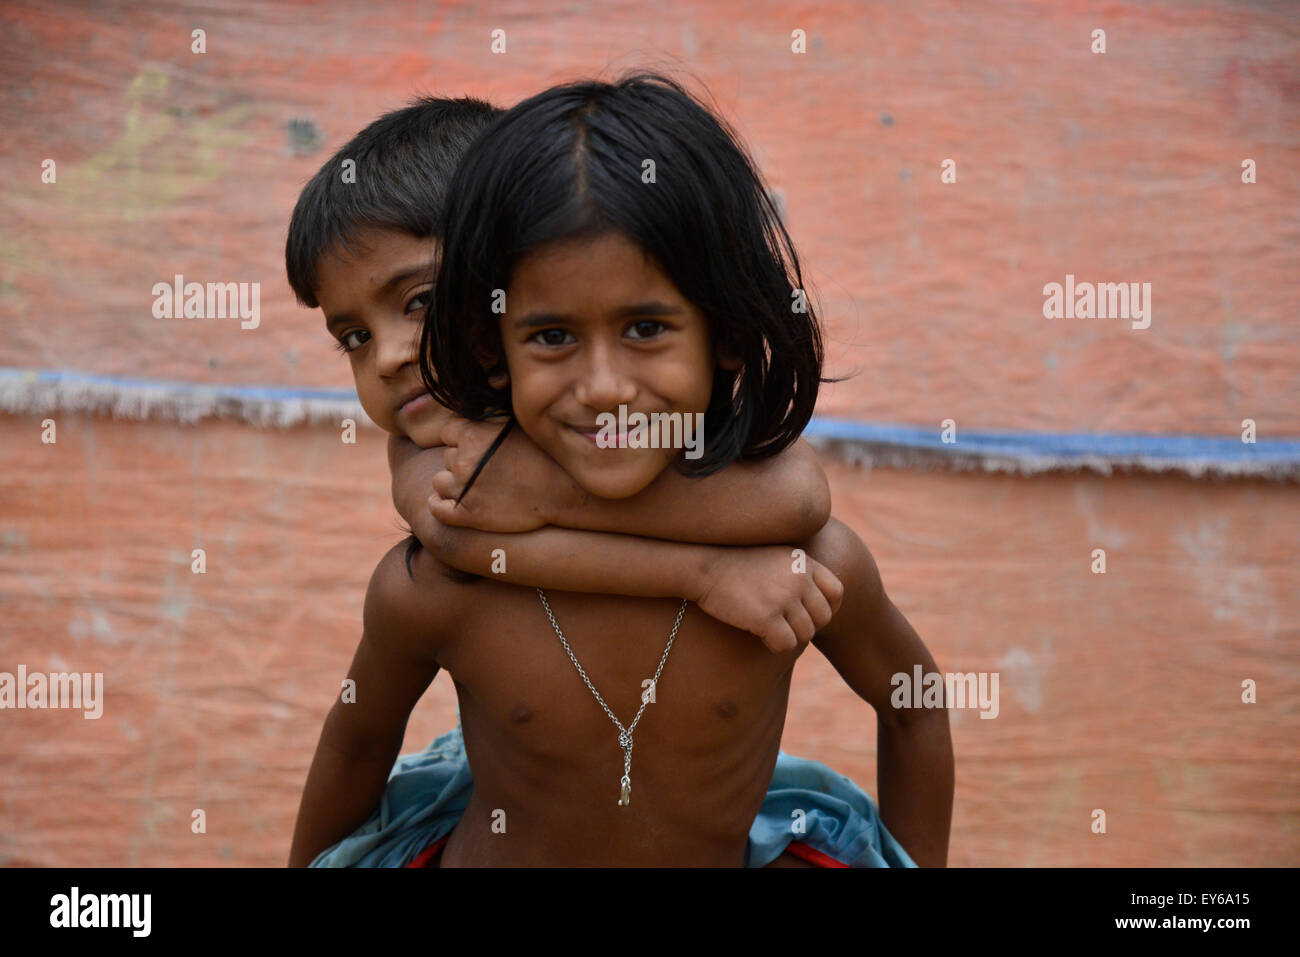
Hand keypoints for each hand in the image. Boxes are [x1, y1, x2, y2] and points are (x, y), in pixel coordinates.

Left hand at [429, 417, 585, 532]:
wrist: (562, 490)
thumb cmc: (545, 453)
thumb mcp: (518, 422)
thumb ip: (492, 412)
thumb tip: (481, 395)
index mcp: (471, 434)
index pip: (448, 433)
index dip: (462, 440)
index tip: (479, 448)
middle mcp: (462, 460)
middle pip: (448, 457)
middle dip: (462, 462)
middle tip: (487, 469)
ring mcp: (463, 489)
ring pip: (440, 482)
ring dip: (453, 484)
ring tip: (477, 487)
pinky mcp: (467, 515)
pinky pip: (437, 509)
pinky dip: (441, 506)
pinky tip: (453, 505)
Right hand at [696, 547, 844, 652]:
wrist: (703, 565)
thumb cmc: (734, 561)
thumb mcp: (775, 555)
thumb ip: (797, 570)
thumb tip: (813, 595)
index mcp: (804, 562)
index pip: (837, 592)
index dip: (828, 609)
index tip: (809, 615)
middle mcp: (798, 579)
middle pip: (823, 618)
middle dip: (807, 626)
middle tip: (785, 626)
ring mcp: (783, 598)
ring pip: (806, 634)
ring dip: (790, 637)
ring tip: (770, 631)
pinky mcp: (765, 617)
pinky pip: (787, 644)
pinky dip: (776, 646)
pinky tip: (762, 638)